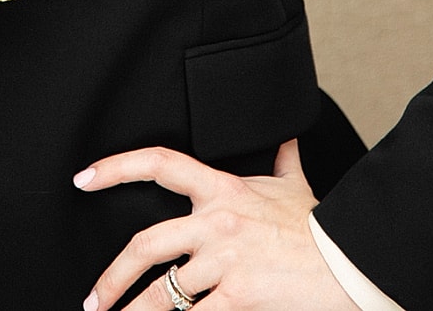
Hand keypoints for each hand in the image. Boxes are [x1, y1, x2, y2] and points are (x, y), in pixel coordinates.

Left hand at [75, 138, 359, 309]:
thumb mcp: (293, 186)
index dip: (117, 167)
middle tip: (94, 297)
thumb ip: (282, 161)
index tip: (84, 178)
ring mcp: (226, 259)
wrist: (348, 260)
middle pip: (147, 243)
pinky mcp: (239, 294)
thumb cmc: (318, 226)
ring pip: (164, 290)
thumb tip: (286, 138)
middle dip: (113, 276)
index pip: (160, 163)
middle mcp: (216, 221)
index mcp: (222, 188)